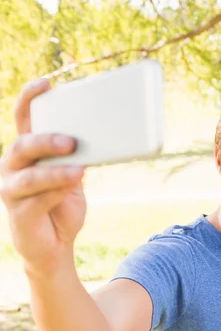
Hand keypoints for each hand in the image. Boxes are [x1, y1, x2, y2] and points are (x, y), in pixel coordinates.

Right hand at [0, 79, 85, 273]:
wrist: (55, 247)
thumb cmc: (62, 207)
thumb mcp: (73, 178)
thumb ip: (77, 160)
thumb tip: (99, 139)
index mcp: (26, 153)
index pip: (23, 119)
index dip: (30, 98)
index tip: (46, 83)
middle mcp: (12, 167)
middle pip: (24, 145)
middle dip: (47, 141)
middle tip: (72, 141)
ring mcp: (11, 191)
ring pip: (30, 175)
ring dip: (54, 171)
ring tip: (78, 170)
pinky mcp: (18, 214)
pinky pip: (36, 200)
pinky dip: (56, 193)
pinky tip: (71, 188)